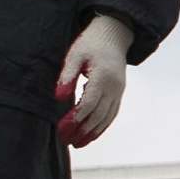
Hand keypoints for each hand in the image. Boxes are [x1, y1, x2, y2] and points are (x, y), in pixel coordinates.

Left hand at [55, 15, 133, 146]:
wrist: (114, 34)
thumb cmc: (91, 42)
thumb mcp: (75, 55)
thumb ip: (67, 77)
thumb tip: (59, 98)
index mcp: (103, 77)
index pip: (88, 104)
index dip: (75, 119)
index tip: (61, 129)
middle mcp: (114, 87)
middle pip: (98, 115)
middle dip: (81, 130)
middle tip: (65, 141)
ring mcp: (119, 91)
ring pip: (106, 118)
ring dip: (92, 133)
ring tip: (77, 144)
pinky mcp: (119, 93)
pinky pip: (112, 114)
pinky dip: (101, 127)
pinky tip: (91, 134)